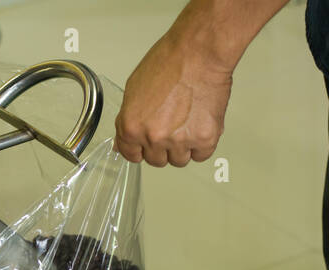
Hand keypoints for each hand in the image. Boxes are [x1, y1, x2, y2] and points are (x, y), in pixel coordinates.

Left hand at [114, 0, 287, 166]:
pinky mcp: (204, 138)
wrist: (199, 51)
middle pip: (156, 160)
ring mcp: (179, 140)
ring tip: (187, 120)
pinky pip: (201, 155)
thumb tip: (124, 141)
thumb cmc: (169, 61)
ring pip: (179, 160)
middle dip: (162, 146)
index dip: (140, 148)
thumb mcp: (133, 89)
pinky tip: (200, 124)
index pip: (131, 155)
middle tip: (171, 124)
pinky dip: (202, 143)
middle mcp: (154, 137)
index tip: (146, 145)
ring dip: (183, 146)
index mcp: (132, 127)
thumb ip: (128, 119)